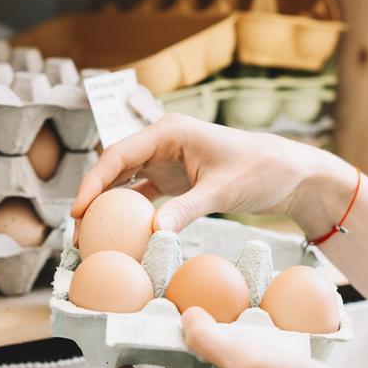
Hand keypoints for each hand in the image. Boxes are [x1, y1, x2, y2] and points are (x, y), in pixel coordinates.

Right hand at [71, 113, 356, 235]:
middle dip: (94, 197)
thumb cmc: (261, 171)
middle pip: (115, 167)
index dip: (93, 182)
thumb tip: (153, 233)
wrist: (289, 174)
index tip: (78, 211)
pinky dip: (130, 212)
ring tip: (91, 236)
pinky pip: (143, 194)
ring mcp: (168, 159)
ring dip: (108, 206)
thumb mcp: (222, 193)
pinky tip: (119, 234)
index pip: (118, 154)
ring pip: (125, 181)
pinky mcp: (176, 178)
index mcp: (170, 131)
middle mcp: (163, 141)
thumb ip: (186, 210)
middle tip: (78, 232)